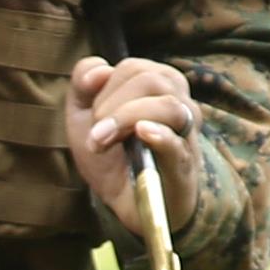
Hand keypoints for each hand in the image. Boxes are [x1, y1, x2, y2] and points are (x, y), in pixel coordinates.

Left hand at [65, 55, 201, 241]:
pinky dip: (160, 136)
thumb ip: (83, 83)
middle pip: (152, 81)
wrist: (128, 201)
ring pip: (169, 106)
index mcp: (158, 84)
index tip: (92, 117)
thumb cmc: (113, 153)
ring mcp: (186, 134)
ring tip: (101, 141)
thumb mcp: (85, 115)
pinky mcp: (184, 166)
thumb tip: (99, 69)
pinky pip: (178, 144)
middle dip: (113, 106)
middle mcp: (179, 102)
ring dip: (126, 119)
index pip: (133, 68)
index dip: (105, 89)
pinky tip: (142, 132)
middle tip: (95, 135)